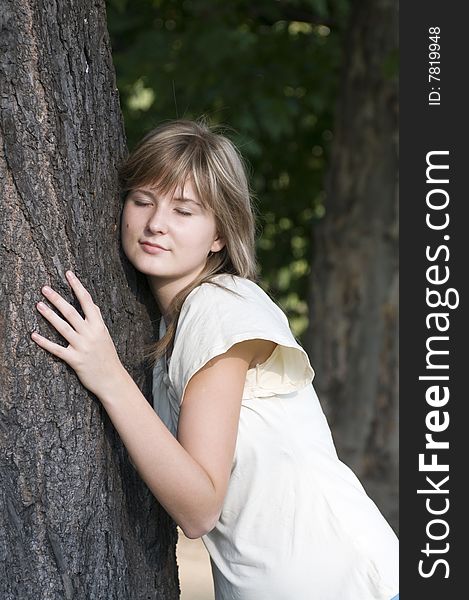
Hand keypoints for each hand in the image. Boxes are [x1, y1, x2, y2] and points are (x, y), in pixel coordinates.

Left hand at [31, 270, 124, 398]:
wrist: (112, 379)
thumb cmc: (108, 356)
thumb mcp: (106, 335)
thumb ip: (97, 319)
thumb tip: (92, 305)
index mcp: (99, 326)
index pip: (87, 301)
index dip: (77, 287)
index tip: (68, 274)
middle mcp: (90, 334)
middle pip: (71, 312)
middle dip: (57, 299)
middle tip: (44, 288)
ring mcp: (82, 347)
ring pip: (63, 327)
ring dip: (49, 315)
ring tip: (38, 305)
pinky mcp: (75, 360)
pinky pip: (57, 349)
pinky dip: (45, 342)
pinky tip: (34, 335)